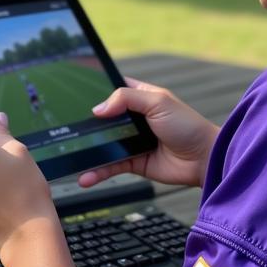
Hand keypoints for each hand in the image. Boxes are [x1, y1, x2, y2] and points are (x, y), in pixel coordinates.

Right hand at [79, 76, 219, 189]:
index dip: (94, 92)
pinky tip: (85, 177)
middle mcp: (133, 118)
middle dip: (85, 124)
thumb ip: (126, 99)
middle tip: (62, 128)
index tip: (71, 94)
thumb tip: (97, 109)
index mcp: (140, 96)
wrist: (204, 159)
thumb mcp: (158, 102)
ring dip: (87, 151)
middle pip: (102, 119)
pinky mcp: (133, 162)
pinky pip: (110, 166)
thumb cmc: (187, 125)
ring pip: (103, 144)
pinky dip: (97, 172)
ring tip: (69, 156)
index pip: (111, 90)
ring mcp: (132, 141)